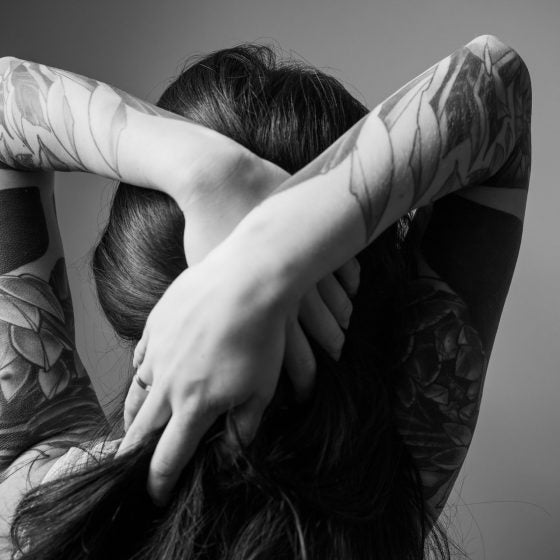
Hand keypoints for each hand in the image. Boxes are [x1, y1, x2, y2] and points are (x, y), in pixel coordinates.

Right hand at [118, 239, 294, 504]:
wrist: (247, 280)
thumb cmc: (261, 337)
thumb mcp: (261, 388)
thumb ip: (243, 425)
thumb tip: (232, 447)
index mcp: (193, 405)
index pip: (167, 457)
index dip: (159, 483)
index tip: (154, 496)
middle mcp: (166, 383)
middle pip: (141, 428)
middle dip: (135, 453)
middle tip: (133, 464)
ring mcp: (157, 350)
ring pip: (135, 391)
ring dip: (135, 414)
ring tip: (135, 423)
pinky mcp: (155, 323)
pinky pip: (141, 355)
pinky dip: (143, 371)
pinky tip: (147, 371)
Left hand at [180, 153, 359, 395]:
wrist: (223, 181)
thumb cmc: (205, 231)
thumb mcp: (204, 280)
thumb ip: (218, 313)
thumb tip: (221, 341)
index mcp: (262, 306)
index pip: (293, 355)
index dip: (304, 378)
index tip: (308, 393)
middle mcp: (291, 289)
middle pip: (323, 331)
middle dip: (330, 349)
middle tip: (336, 359)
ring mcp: (308, 261)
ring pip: (337, 301)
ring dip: (342, 317)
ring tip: (343, 330)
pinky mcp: (316, 238)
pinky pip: (343, 267)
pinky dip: (349, 282)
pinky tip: (351, 292)